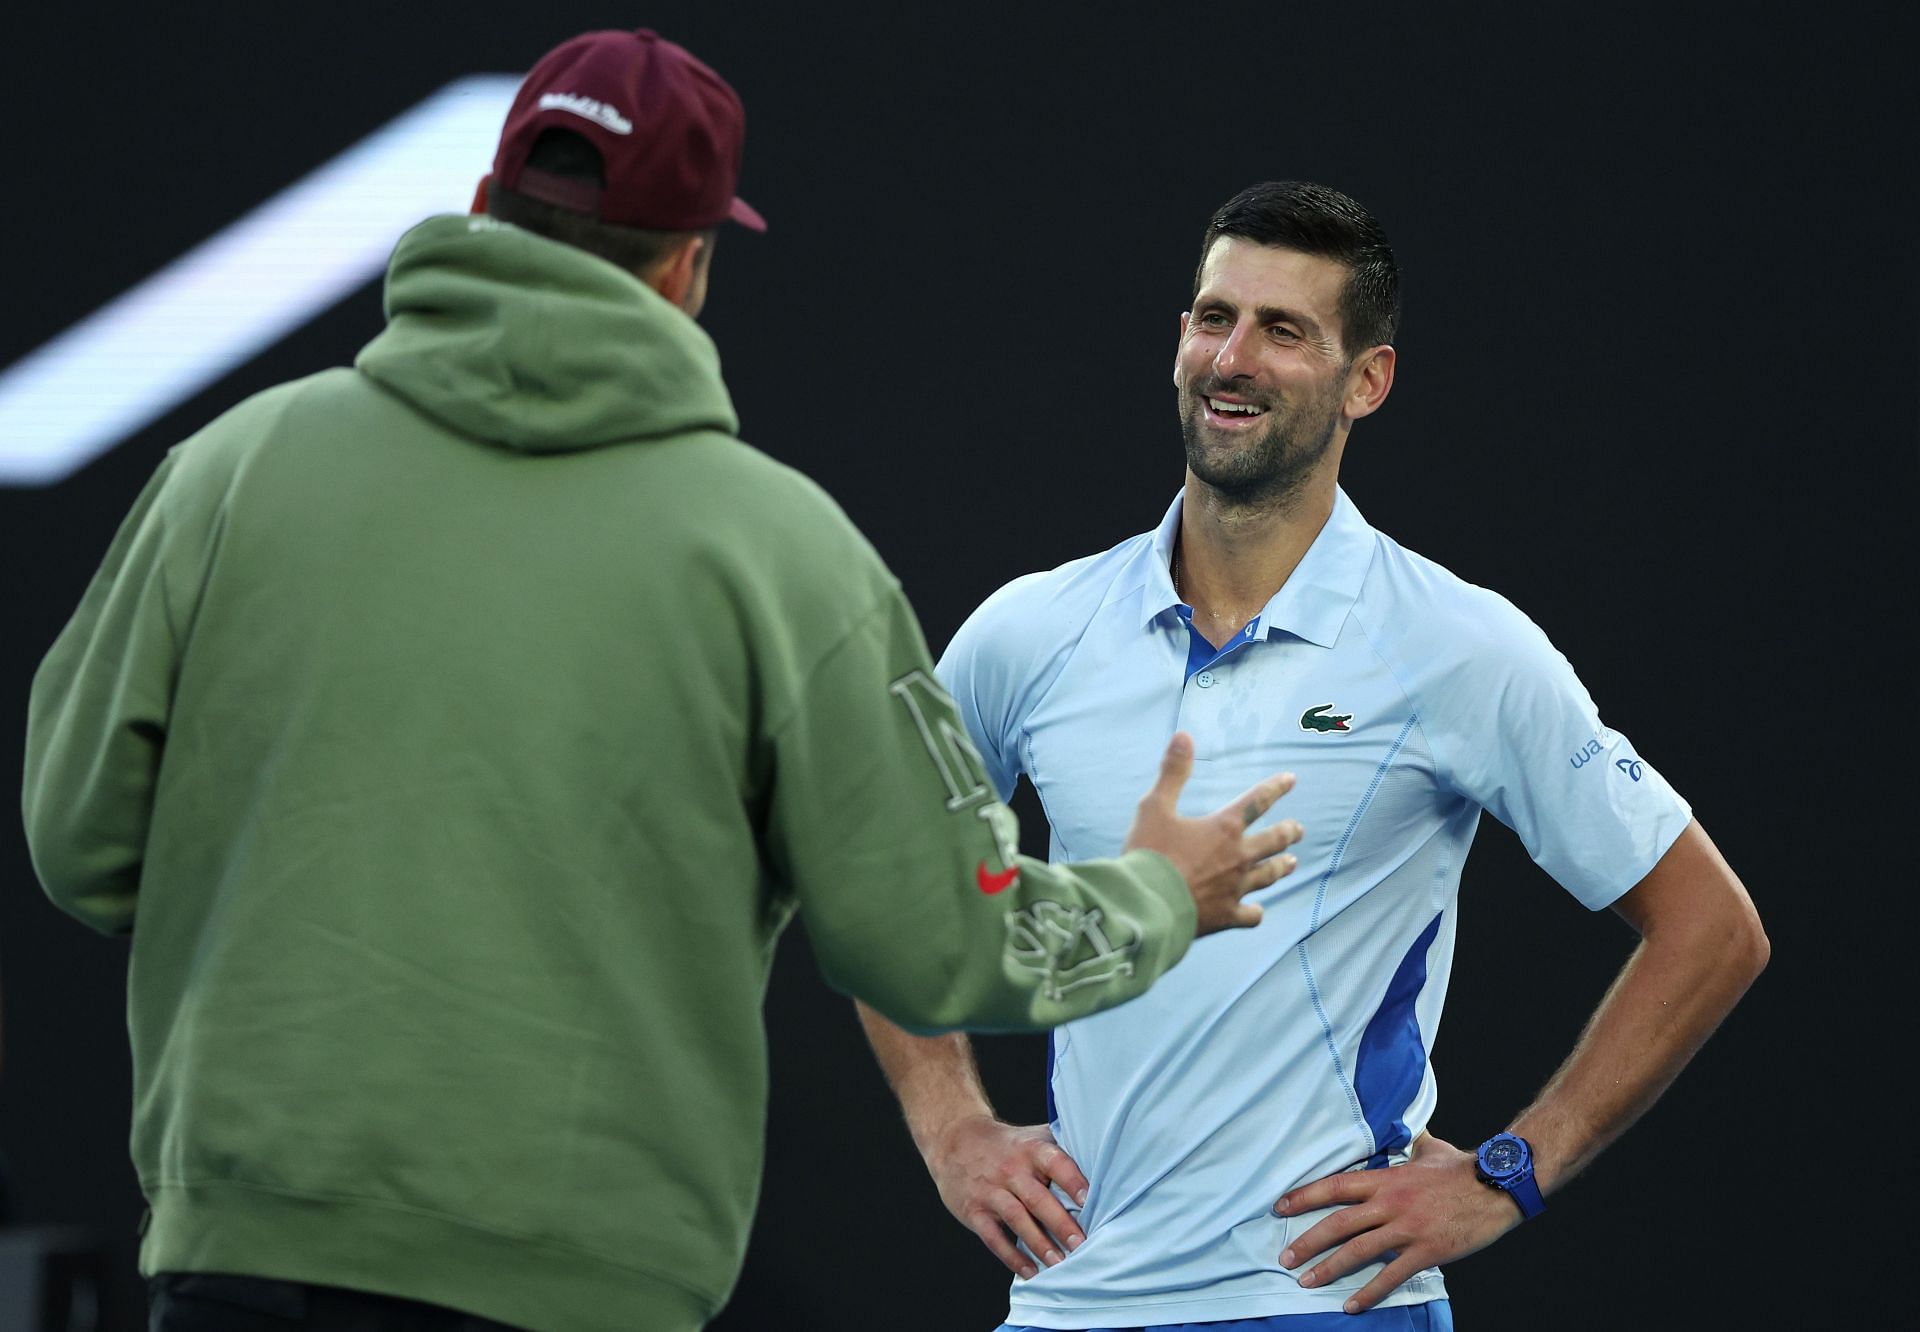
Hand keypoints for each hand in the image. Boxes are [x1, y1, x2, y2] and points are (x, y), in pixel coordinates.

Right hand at [927, 1114, 1089, 1278]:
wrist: (955, 1140)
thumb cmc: (1006, 1144)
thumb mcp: (1032, 1136)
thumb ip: (1061, 1147)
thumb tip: (1104, 1163)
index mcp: (1030, 1149)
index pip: (1055, 1163)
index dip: (1073, 1181)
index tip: (1090, 1201)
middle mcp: (1010, 1169)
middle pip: (1038, 1198)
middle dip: (1061, 1224)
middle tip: (1081, 1245)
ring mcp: (990, 1191)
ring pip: (1017, 1219)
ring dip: (1039, 1244)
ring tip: (1059, 1264)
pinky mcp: (974, 1210)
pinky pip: (993, 1237)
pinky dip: (1012, 1257)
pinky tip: (1030, 1272)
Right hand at [1123, 732, 1301, 935]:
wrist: (1146, 906)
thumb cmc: (1149, 854)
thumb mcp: (1154, 807)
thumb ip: (1173, 772)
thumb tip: (1184, 735)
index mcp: (1224, 828)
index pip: (1257, 802)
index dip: (1276, 788)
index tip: (1291, 780)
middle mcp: (1238, 857)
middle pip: (1273, 841)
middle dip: (1288, 832)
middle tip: (1298, 829)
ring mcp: (1235, 889)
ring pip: (1269, 875)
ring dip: (1281, 867)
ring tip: (1291, 863)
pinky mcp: (1226, 916)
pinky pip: (1250, 915)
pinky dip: (1255, 911)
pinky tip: (1256, 910)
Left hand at [1272, 1133, 1522, 1312]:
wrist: (1498, 1187)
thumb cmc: (1463, 1168)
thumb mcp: (1431, 1148)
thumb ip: (1412, 1142)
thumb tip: (1409, 1129)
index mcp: (1387, 1178)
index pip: (1334, 1186)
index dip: (1304, 1196)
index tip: (1280, 1206)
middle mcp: (1390, 1203)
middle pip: (1338, 1223)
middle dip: (1307, 1242)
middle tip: (1285, 1258)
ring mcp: (1407, 1229)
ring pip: (1358, 1251)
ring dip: (1328, 1269)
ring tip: (1306, 1282)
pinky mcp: (1427, 1251)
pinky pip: (1391, 1276)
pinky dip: (1369, 1292)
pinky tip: (1352, 1304)